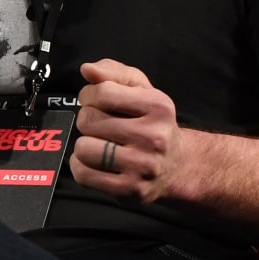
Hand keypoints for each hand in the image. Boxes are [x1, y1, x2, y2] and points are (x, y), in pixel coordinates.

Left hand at [69, 60, 189, 203]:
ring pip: (83, 148)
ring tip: (100, 145)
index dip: (89, 95)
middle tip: (101, 126)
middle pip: (89, 120)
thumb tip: (87, 70)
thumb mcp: (142, 91)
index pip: (103, 92)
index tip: (95, 101)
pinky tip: (95, 162)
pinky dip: (81, 166)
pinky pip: (83, 174)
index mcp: (159, 106)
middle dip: (88, 120)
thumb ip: (115, 73)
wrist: (178, 167)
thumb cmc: (153, 123)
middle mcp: (154, 137)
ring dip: (84, 145)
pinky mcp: (129, 190)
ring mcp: (142, 166)